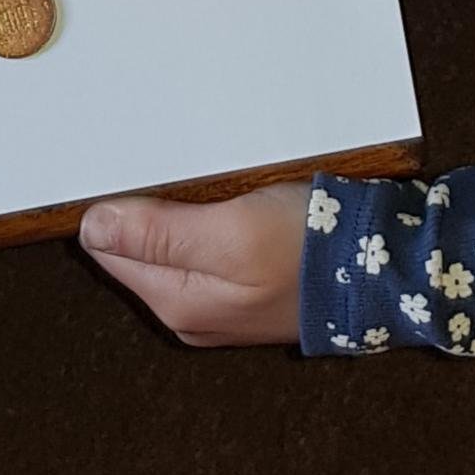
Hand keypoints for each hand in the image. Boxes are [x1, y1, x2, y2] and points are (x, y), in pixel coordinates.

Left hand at [78, 182, 308, 347]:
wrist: (383, 267)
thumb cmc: (309, 250)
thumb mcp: (230, 233)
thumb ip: (158, 233)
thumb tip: (91, 226)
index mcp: (176, 301)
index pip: (109, 246)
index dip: (116, 201)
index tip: (136, 166)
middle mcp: (190, 308)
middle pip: (137, 245)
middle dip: (148, 203)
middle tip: (181, 170)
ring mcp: (218, 298)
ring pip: (171, 239)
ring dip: (180, 204)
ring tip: (210, 179)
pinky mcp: (245, 280)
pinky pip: (204, 241)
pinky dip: (208, 212)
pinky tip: (230, 194)